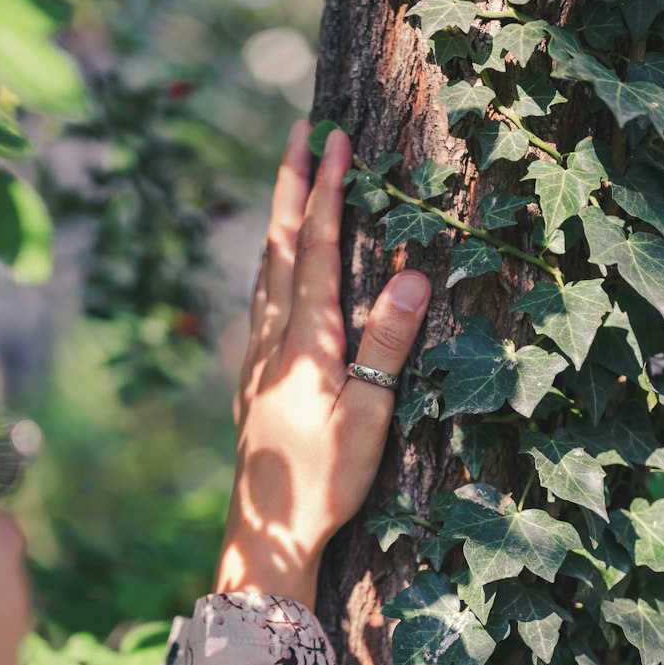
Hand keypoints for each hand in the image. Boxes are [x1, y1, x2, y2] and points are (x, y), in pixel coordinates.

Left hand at [214, 121, 431, 610]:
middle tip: (299, 134)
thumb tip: (410, 276)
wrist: (269, 530)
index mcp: (305, 343)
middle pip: (279, 247)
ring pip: (264, 270)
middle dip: (291, 186)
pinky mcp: (254, 378)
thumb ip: (386, 346)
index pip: (315, 251)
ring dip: (278, 219)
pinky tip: (274, 267)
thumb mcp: (367, 417)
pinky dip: (271, 262)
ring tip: (288, 181)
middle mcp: (273, 340)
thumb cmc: (325, 481)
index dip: (326, 194)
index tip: (334, 142)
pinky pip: (261, 299)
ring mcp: (257, 358)